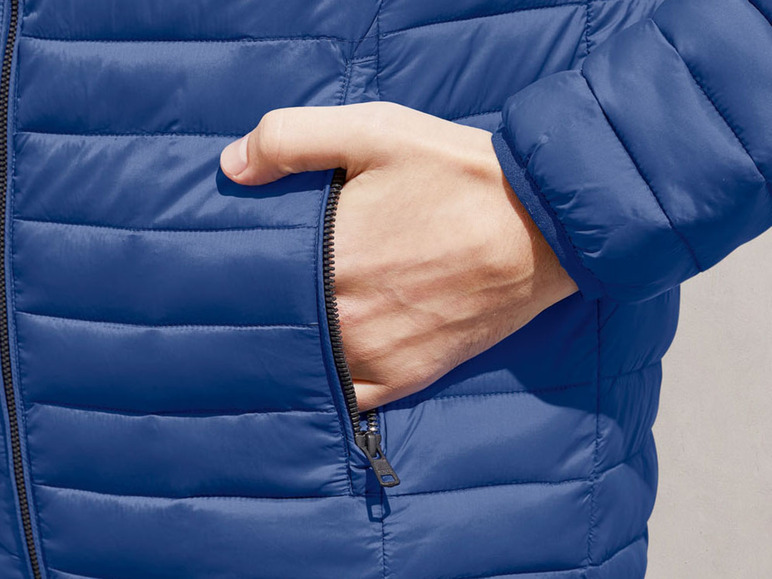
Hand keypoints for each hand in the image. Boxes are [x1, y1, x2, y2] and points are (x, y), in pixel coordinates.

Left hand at [220, 102, 576, 410]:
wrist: (543, 227)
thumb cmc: (460, 175)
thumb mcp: (376, 130)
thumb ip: (292, 139)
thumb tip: (230, 166)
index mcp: (327, 257)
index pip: (251, 277)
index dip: (234, 271)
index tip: (221, 266)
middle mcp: (343, 317)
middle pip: (275, 322)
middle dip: (259, 309)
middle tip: (241, 299)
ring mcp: (376, 354)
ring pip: (306, 363)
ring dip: (290, 348)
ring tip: (274, 332)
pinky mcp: (408, 377)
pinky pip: (349, 396)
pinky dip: (330, 384)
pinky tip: (319, 366)